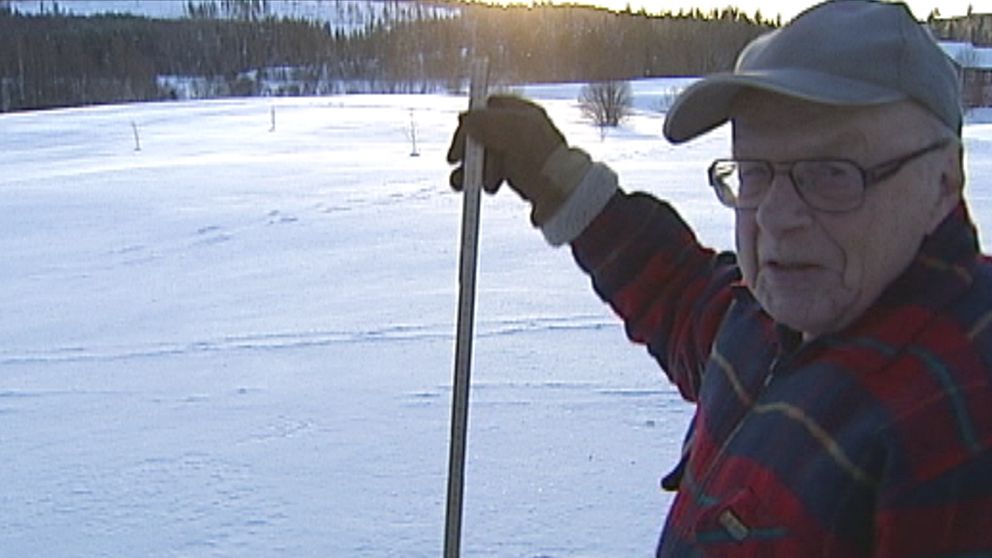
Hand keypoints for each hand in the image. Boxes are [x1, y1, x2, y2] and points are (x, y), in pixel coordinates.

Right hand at [446, 95, 572, 224]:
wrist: (561, 194)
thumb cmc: (541, 160)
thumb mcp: (506, 129)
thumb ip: (481, 120)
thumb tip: (466, 121)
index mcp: (523, 113)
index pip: (488, 108)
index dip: (471, 122)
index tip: (460, 139)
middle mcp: (524, 133)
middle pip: (485, 135)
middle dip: (469, 150)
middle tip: (460, 163)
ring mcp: (524, 156)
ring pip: (489, 157)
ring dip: (473, 169)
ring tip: (466, 182)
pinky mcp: (524, 178)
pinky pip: (497, 176)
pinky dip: (486, 182)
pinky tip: (488, 188)